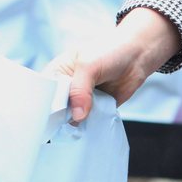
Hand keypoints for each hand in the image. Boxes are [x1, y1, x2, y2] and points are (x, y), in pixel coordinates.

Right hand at [46, 8, 180, 121]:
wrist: (138, 55)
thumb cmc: (110, 51)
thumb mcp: (88, 66)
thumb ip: (79, 90)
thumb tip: (76, 116)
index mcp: (58, 72)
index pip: (44, 93)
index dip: (44, 105)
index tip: (44, 119)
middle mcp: (67, 87)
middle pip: (57, 108)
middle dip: (60, 117)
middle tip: (61, 127)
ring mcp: (82, 99)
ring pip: (73, 118)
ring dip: (76, 124)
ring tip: (75, 130)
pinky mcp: (96, 108)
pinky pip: (89, 122)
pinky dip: (90, 125)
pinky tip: (88, 129)